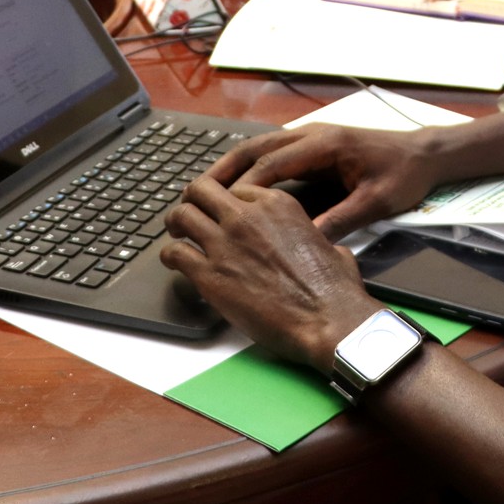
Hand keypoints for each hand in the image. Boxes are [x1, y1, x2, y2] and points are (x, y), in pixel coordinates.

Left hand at [162, 178, 379, 370]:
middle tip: (191, 212)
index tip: (225, 210)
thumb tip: (324, 248)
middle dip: (193, 199)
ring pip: (182, 215)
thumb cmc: (333, 287)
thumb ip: (317, 239)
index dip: (228, 199)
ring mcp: (224, 243)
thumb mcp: (331, 246)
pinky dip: (170, 255)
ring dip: (176, 223)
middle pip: (202, 190)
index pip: (237, 187)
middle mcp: (246, 217)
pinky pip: (175, 253)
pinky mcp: (210, 274)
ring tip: (177, 233)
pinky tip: (174, 261)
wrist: (325, 317)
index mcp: (276, 204)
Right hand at [202, 124, 440, 239]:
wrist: (426, 155)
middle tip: (193, 195)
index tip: (219, 207)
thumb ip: (341, 218)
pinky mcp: (314, 147)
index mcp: (325, 144)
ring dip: (232, 169)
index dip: (243, 185)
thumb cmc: (403, 175)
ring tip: (204, 193)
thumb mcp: (376, 202)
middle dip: (223, 171)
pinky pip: (272, 154)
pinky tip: (237, 192)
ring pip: (259, 148)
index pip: (272, 161)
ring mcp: (311, 138)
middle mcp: (312, 135)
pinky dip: (249, 169)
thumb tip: (307, 241)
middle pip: (255, 148)